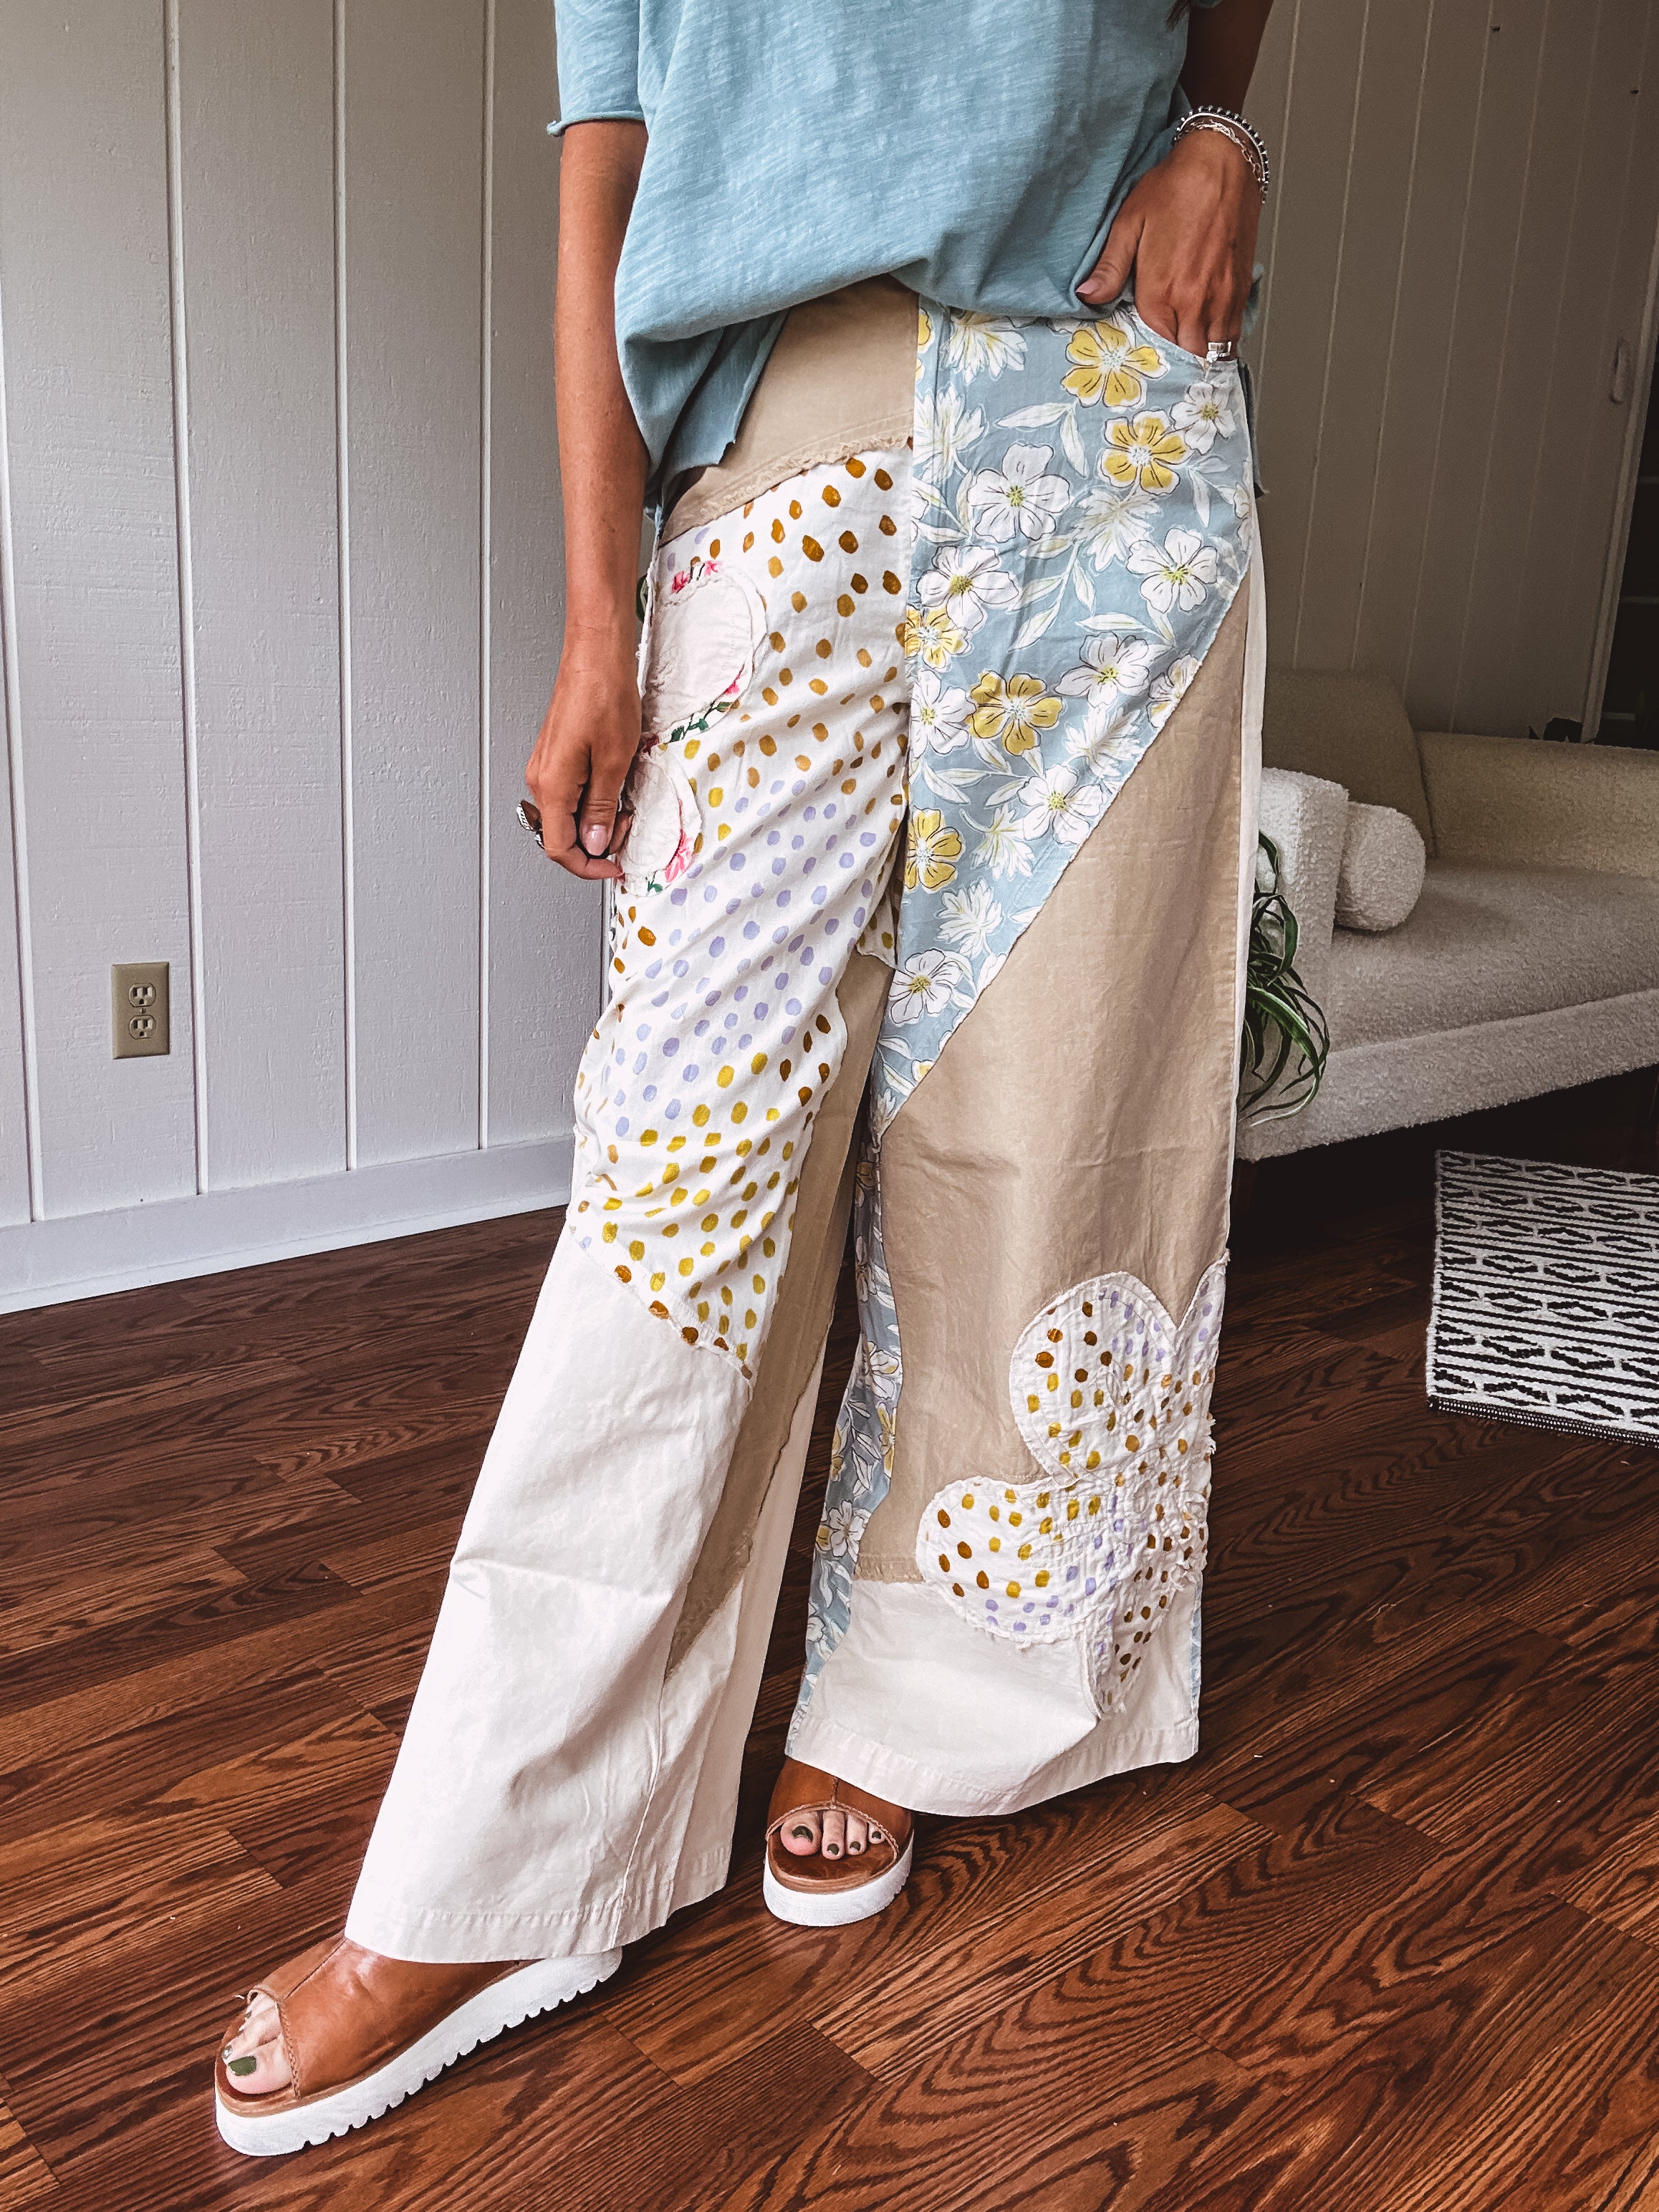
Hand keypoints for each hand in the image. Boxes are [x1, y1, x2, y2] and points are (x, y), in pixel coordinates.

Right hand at [523, 630, 640, 881]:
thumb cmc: (604, 694)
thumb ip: (601, 808)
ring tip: (623, 803)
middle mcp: (542, 778)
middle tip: (627, 825)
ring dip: (596, 821)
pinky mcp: (557, 755)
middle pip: (561, 834)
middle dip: (597, 842)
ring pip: (567, 815)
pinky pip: (570, 793)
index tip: (614, 868)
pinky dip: (593, 801)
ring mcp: (547, 766)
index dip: (589, 866)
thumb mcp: (615, 761)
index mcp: (552, 785)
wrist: (596, 653)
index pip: (559, 848)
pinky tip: (614, 787)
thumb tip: (596, 843)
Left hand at [1078, 128, 1260, 356]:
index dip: (1148, 361)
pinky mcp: (1240, 289)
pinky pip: (1232, 335)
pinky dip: (1220, 345)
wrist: (1221, 161)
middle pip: (1185, 359)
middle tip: (1162, 374)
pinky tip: (1206, 344)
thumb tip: (1088, 296)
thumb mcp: (1129, 224)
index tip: (1141, 369)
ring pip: (1212, 352)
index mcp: (1162, 292)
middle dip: (1174, 369)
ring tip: (1185, 366)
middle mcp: (1195, 302)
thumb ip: (1110, 268)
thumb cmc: (1175, 187)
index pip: (1154, 350)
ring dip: (1198, 359)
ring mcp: (1222, 298)